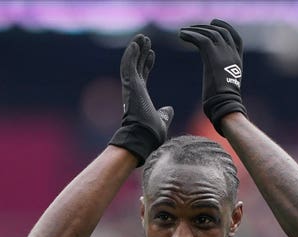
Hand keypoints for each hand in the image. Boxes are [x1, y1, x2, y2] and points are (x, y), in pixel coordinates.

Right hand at [108, 34, 173, 165]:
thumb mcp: (162, 120)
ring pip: (131, 63)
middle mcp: (134, 90)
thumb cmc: (151, 135)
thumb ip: (164, 114)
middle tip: (146, 40)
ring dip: (136, 49)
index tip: (153, 54)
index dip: (147, 64)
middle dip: (141, 53)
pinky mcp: (130, 85)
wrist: (144, 138)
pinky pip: (128, 66)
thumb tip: (169, 109)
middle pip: (136, 66)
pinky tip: (136, 44)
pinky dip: (131, 54)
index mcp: (141, 97)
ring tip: (142, 37)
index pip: (143, 76)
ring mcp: (131, 87)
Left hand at [180, 19, 246, 135]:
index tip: (214, 24)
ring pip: (210, 33)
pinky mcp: (212, 55)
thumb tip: (215, 84)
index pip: (236, 38)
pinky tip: (181, 36)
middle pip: (221, 32)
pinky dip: (190, 35)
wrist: (225, 104)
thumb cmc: (224, 102)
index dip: (226, 28)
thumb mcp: (226, 86)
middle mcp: (232, 54)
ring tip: (183, 32)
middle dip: (207, 27)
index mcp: (238, 61)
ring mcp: (223, 53)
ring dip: (195, 30)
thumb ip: (222, 78)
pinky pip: (201, 38)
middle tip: (194, 27)